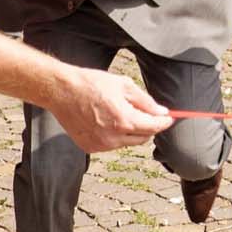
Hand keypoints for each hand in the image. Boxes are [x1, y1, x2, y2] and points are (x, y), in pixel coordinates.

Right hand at [49, 69, 174, 150]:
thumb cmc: (91, 84)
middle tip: (147, 113)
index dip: (164, 122)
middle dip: (149, 126)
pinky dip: (115, 135)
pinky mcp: (90, 148)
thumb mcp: (123, 85)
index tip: (170, 118)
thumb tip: (162, 112)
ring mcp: (101, 145)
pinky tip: (105, 120)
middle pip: (143, 138)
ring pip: (127, 142)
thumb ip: (146, 101)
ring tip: (118, 112)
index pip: (154, 127)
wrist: (61, 91)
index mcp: (124, 120)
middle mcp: (113, 137)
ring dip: (131, 131)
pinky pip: (111, 145)